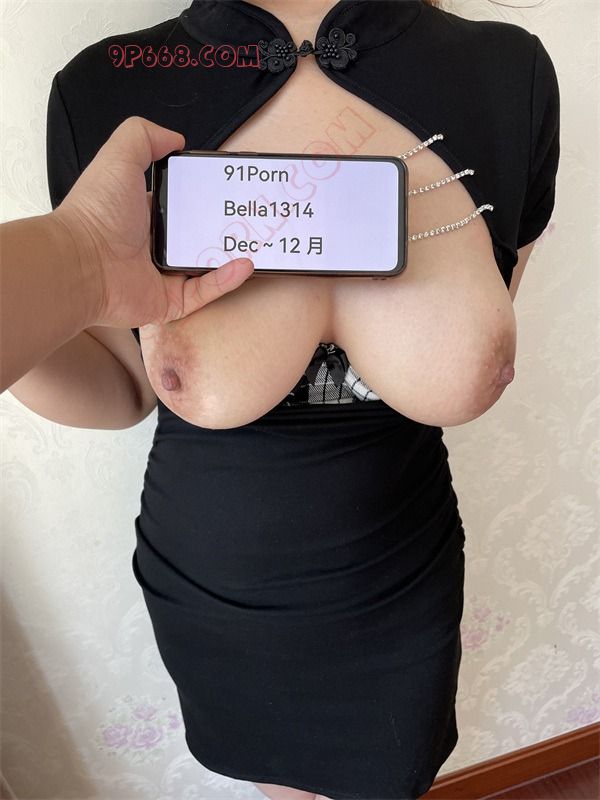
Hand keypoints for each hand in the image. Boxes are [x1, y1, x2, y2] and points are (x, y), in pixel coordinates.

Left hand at [52, 116, 253, 328]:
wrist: (83, 263)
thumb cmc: (98, 211)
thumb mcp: (119, 157)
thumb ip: (144, 137)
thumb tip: (176, 139)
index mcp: (143, 213)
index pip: (181, 204)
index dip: (203, 196)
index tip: (230, 188)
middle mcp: (153, 245)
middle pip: (197, 236)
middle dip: (224, 227)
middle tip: (253, 215)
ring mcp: (162, 276)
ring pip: (206, 266)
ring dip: (231, 255)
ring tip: (257, 240)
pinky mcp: (170, 302)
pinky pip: (204, 292)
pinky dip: (225, 280)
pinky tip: (245, 265)